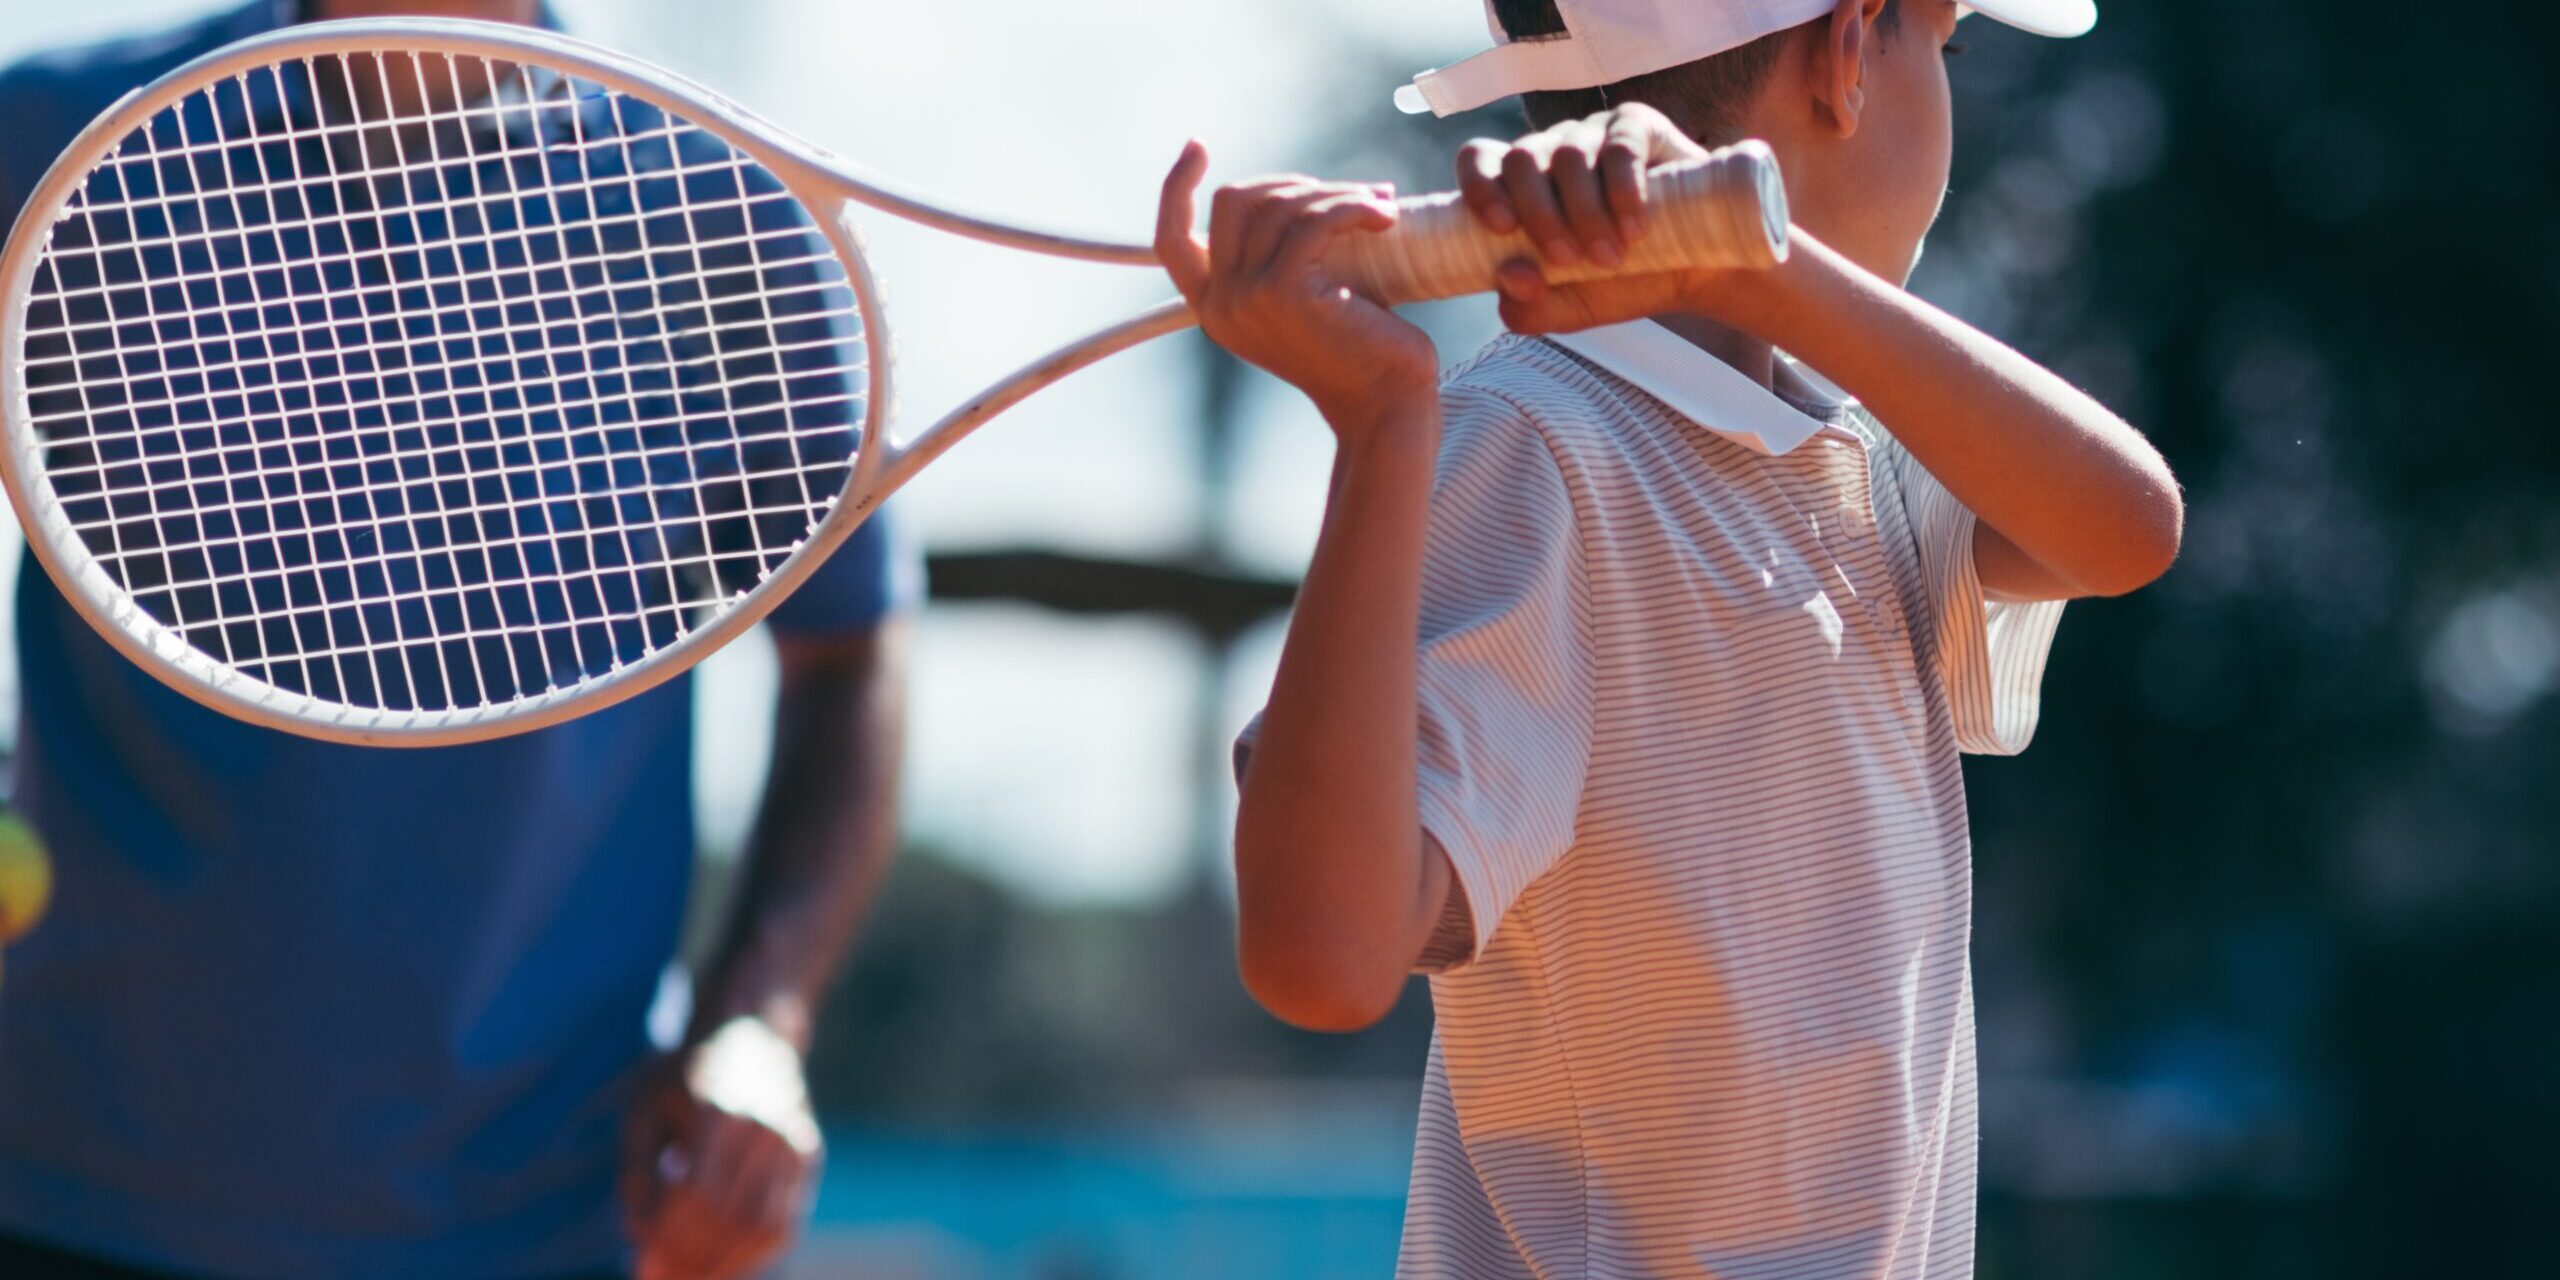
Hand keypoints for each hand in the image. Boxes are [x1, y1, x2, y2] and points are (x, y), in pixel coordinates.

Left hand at [621, 1017, 823, 1279]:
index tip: (640, 1269)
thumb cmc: (686, 1075)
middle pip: (726, 1217)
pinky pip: (784, 1225)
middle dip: (688, 1260)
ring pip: (759, 1229)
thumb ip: (637, 1174)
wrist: (753, 1034)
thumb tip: (638, 1238)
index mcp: (720, 1109)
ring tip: (686, 1277)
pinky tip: (721, 1265)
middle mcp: (766, 1128)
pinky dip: (752, 1255)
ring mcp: (795, 1143)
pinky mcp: (809, 1157)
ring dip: (720, 1266)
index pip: (694, 1194)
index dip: (666, 1238)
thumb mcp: (644, 1110)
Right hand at [1155, 142, 1439, 443]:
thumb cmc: (1361, 348)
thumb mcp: (1305, 296)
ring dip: (1338, 194)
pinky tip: (1386, 216)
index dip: (1176, 187)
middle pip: (1235, 201)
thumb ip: (1281, 254)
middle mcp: (1220, 305)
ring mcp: (1246, 298)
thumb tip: (1299, 187)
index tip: (1197, 146)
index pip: (1171, 239)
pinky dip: (1355, 207)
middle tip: (1352, 196)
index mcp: (1215, 308)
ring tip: (1381, 206)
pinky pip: (1316, 220)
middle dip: (1297, 184)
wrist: (1386, 405)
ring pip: (1282, 205)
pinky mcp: (1284, 292)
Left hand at [1456, 104, 1770, 335]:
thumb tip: (1509, 276)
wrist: (1693, 274)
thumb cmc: (1620, 284)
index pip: (1478, 159)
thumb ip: (1527, 308)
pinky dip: (1624, 191)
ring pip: (1568, 155)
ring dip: (1585, 213)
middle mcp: (1551, 151)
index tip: (1499, 228)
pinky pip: (1620, 147)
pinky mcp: (1638, 127)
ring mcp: (1593, 134)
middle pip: (1520, 159)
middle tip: (1567, 260)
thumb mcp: (1567, 309)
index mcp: (1520, 187)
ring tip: (1611, 258)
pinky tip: (1636, 228)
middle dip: (1539, 215)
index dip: (1480, 187)